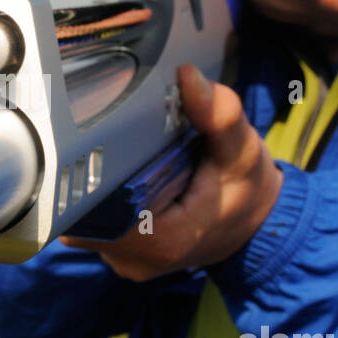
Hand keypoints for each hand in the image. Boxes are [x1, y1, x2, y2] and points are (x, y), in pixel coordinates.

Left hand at [58, 64, 282, 281]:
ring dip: (90, 185)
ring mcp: (124, 260)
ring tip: (102, 150)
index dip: (83, 172)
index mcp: (161, 241)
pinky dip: (101, 197)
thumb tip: (187, 76)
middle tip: (90, 133)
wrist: (255, 223)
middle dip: (85, 172)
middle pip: (81, 212)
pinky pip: (94, 224)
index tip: (82, 138)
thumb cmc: (246, 186)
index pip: (94, 209)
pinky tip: (112, 172)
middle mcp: (134, 258)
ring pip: (83, 218)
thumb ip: (217, 114)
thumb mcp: (241, 147)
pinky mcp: (120, 253)